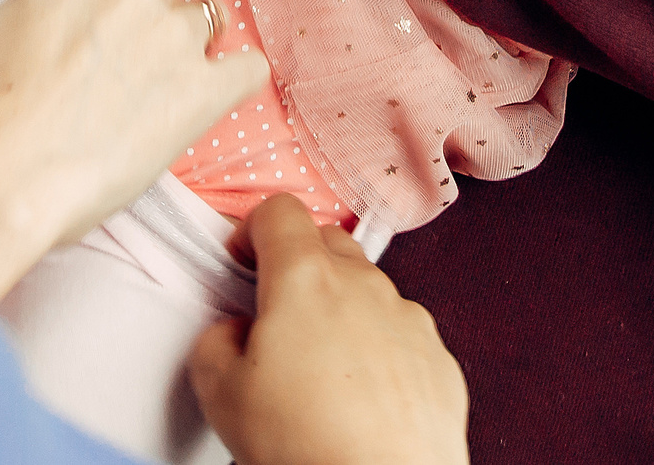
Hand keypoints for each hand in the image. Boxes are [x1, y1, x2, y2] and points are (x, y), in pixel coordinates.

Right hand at [0, 0, 269, 307]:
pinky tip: (207, 101)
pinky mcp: (207, 89)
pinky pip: (247, 69)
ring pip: (198, 25)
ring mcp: (174, 35)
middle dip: (135, 31)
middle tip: (105, 81)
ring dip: (179, 55)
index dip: (90, 6)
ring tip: (148, 99)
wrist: (3, 180)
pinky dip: (231, 83)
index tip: (77, 41)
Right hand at [189, 196, 469, 464]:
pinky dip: (379, 352)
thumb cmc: (308, 446)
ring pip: (368, 290)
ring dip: (341, 311)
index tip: (243, 262)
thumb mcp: (220, 393)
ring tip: (320, 372)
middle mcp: (365, 286)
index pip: (279, 211)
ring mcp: (409, 320)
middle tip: (276, 316)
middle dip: (298, 265)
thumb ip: (214, 341)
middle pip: (327, 242)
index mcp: (306, 279)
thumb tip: (231, 333)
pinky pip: (401, 336)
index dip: (253, 230)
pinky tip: (361, 400)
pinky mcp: (439, 360)